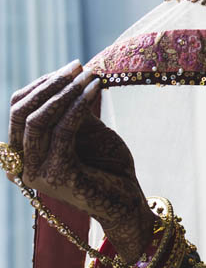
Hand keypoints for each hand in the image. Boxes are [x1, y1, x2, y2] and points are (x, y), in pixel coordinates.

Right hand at [7, 59, 153, 262]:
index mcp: (22, 153)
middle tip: (79, 67)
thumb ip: (70, 110)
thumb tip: (69, 74)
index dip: (41, 84)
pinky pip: (63, 132)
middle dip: (51, 84)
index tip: (70, 67)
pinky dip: (79, 107)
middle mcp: (21, 166)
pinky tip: (95, 91)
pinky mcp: (59, 176)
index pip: (17, 109)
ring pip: (38, 120)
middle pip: (21, 112)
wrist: (126, 201)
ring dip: (66, 92)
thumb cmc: (106, 165)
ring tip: (90, 77)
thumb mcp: (84, 131)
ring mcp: (37, 173)